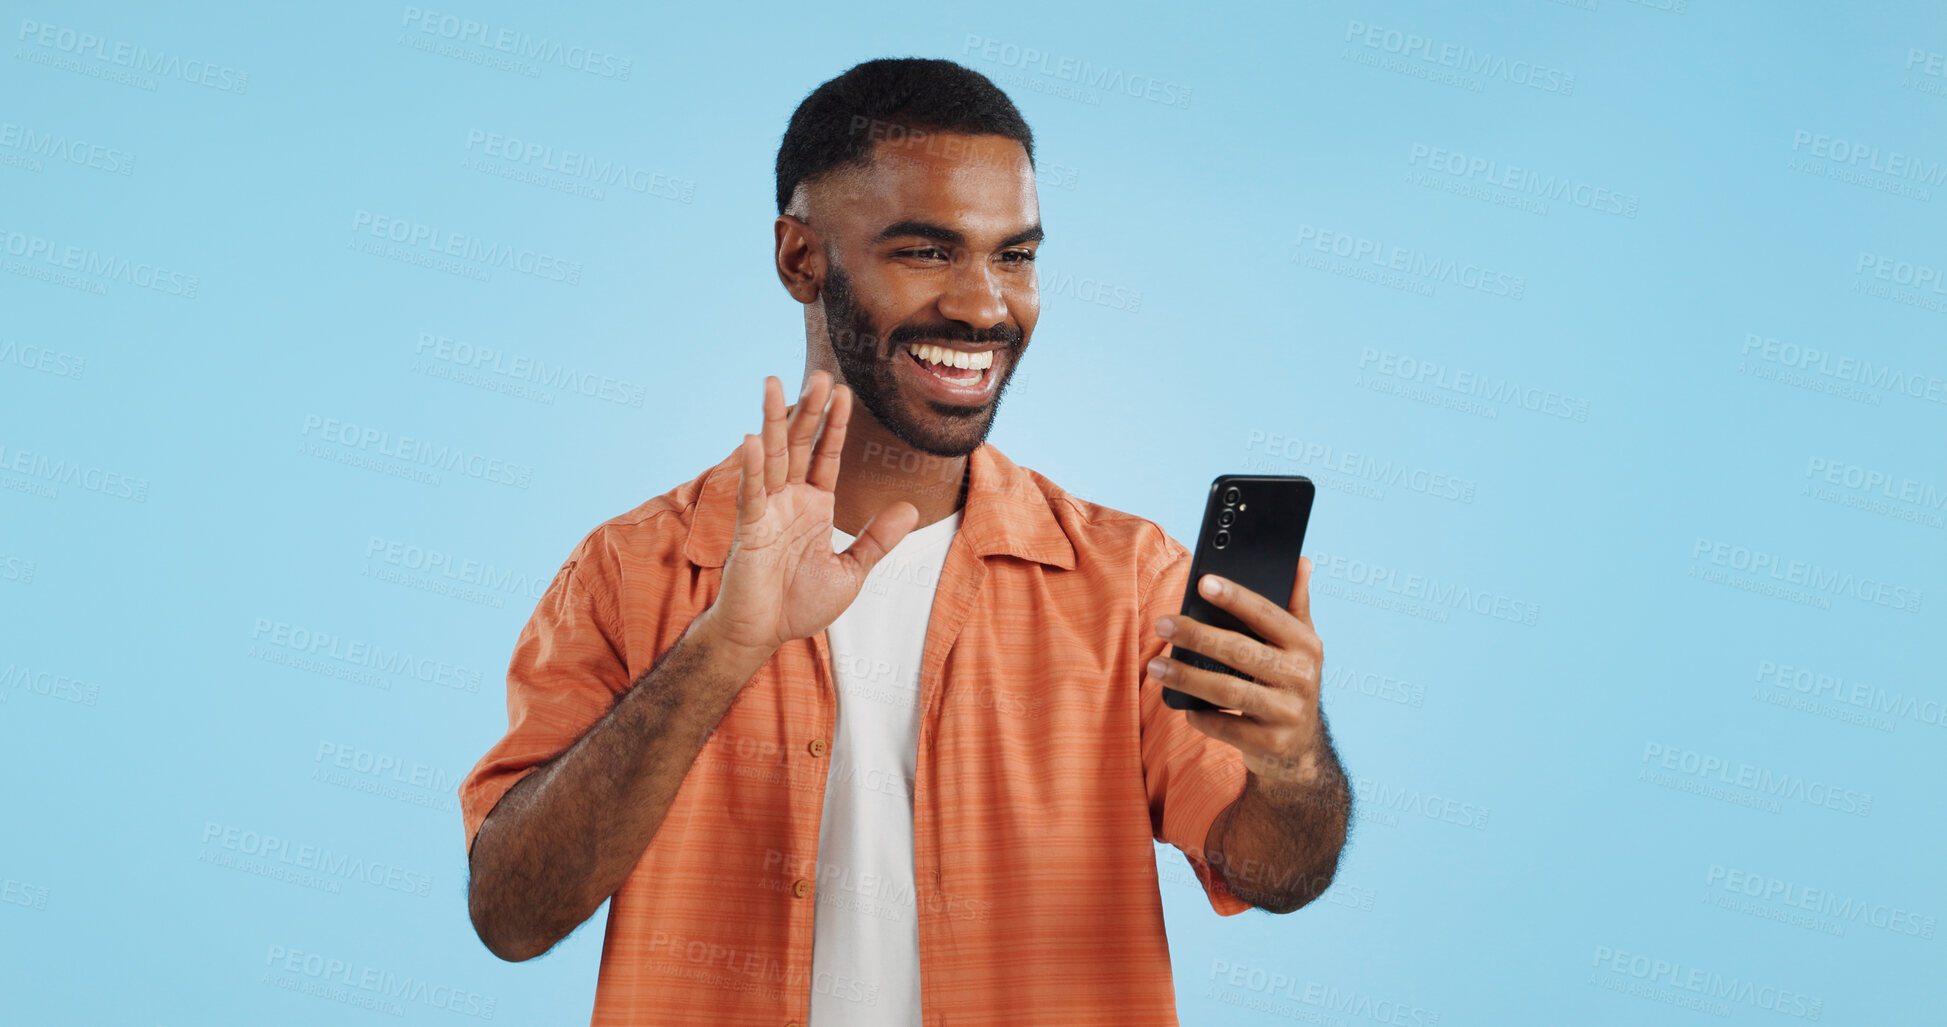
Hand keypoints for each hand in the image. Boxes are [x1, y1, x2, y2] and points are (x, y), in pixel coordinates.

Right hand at [697, 372, 918, 662]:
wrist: (765, 634)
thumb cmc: (800, 604)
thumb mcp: (851, 571)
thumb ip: (877, 539)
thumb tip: (910, 508)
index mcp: (814, 506)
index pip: (827, 456)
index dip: (836, 425)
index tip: (845, 392)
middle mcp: (789, 500)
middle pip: (798, 445)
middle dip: (809, 410)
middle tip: (820, 374)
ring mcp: (767, 511)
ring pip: (771, 457)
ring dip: (772, 420)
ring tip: (773, 382)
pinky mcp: (749, 530)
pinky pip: (751, 494)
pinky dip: (752, 468)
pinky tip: (753, 439)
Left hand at [1145, 558, 1326, 794]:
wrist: (1299, 749)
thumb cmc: (1288, 681)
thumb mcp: (1300, 645)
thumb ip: (1295, 604)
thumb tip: (1300, 561)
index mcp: (1307, 646)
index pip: (1268, 615)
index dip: (1236, 598)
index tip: (1203, 583)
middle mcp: (1302, 678)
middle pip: (1241, 652)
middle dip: (1198, 636)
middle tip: (1163, 623)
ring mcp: (1288, 713)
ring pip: (1229, 691)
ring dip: (1187, 677)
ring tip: (1156, 666)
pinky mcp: (1270, 744)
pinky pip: (1226, 728)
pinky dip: (1201, 716)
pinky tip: (1182, 706)